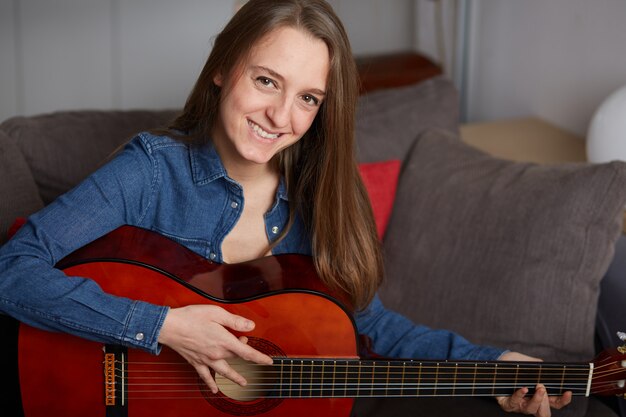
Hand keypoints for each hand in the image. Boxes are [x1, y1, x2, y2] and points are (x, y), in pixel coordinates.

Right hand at [157, 304, 272, 392]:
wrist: (169, 327)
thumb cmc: (192, 317)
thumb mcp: (217, 313)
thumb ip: (235, 321)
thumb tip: (251, 326)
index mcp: (225, 341)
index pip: (247, 353)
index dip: (260, 358)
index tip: (269, 362)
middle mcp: (217, 354)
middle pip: (237, 359)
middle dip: (244, 354)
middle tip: (244, 341)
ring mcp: (206, 360)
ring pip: (225, 372)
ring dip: (235, 378)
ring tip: (244, 383)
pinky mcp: (196, 362)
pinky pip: (205, 376)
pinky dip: (210, 384)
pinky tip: (214, 389)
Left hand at [496, 352, 571, 416]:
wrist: (498, 361)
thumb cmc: (516, 365)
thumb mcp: (530, 363)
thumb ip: (541, 367)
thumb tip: (548, 368)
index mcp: (540, 396)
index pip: (556, 403)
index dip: (563, 400)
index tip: (568, 391)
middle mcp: (530, 403)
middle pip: (544, 412)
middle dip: (547, 402)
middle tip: (544, 388)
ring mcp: (519, 405)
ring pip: (531, 410)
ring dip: (536, 399)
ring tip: (538, 387)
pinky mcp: (506, 403)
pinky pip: (513, 403)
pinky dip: (519, 396)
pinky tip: (523, 388)